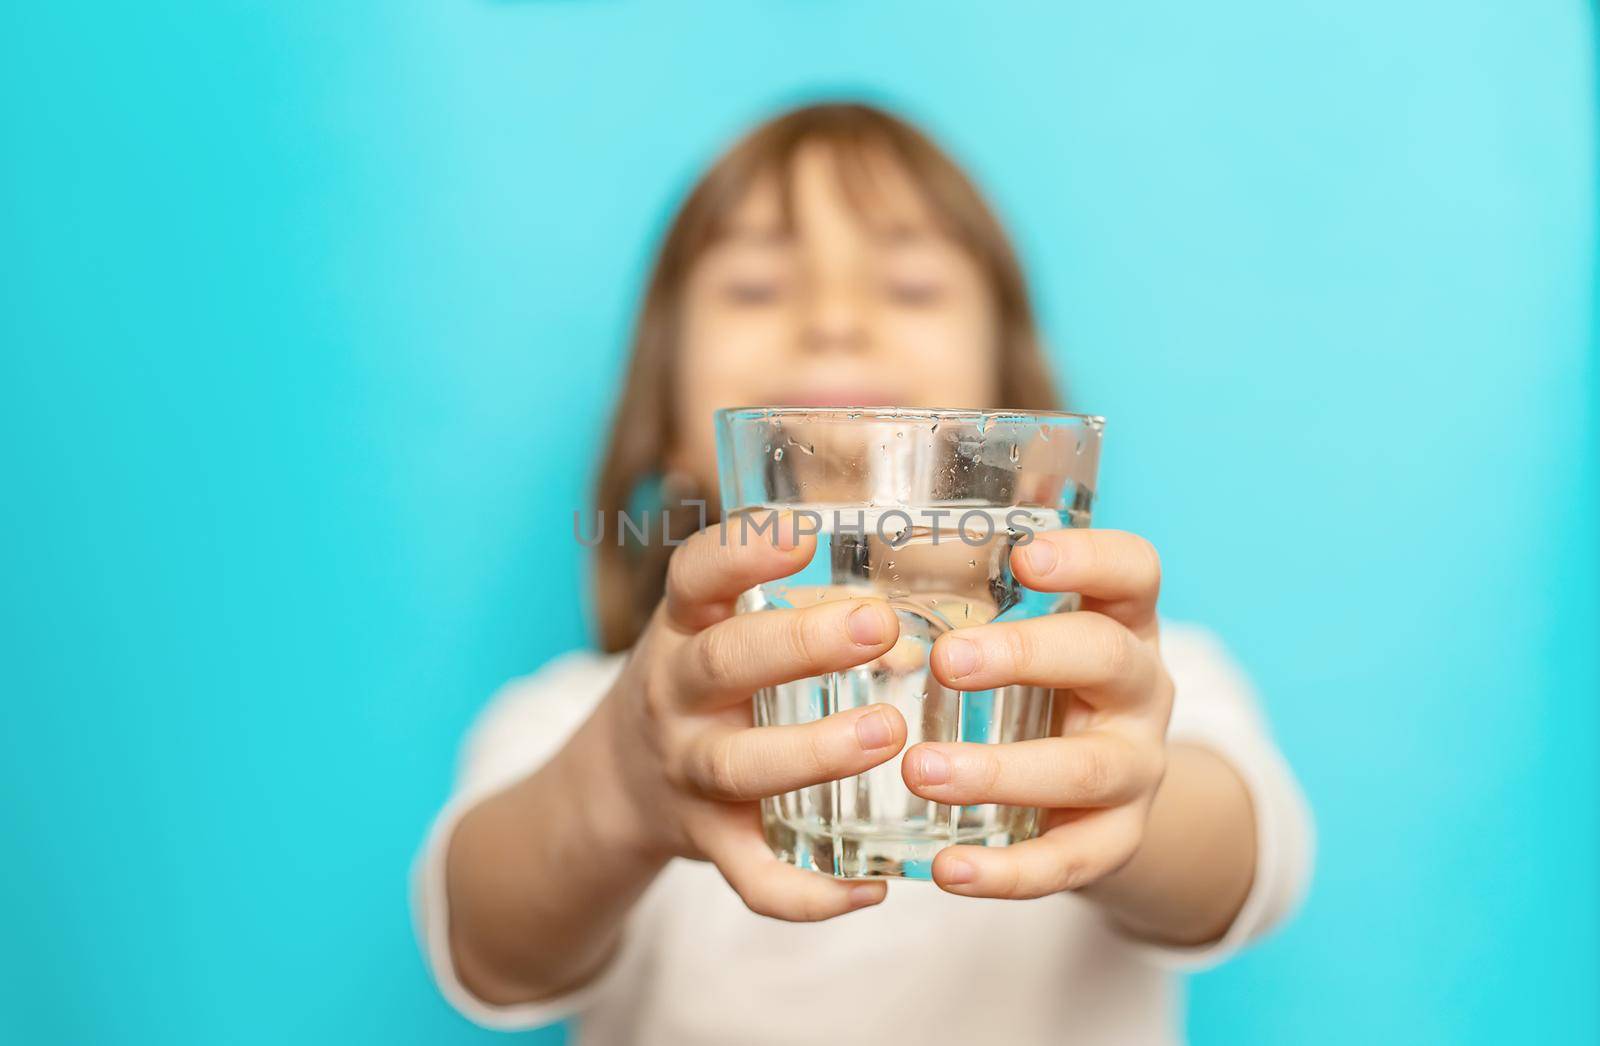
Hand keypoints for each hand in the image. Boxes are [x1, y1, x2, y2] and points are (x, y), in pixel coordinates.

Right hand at [600, 512, 906, 919]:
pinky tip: (872, 886)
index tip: (801, 534)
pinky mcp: (708, 842)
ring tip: (889, 733)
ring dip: (814, 752)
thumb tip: (938, 605)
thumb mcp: (724, 624)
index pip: (695, 574)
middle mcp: (674, 693)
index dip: (742, 551)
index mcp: (684, 625)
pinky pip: (752, 877)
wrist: (620, 781)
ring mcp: (688, 771)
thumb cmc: (708, 681)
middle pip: (725, 664)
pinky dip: (808, 892)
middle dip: (801, 645)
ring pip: (740, 768)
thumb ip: (808, 607)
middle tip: (879, 626)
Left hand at [901, 529, 1175, 898]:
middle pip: (1106, 658)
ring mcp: (1136, 767)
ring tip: (921, 770)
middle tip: (945, 661)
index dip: (1089, 558)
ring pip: (1085, 769)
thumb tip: (833, 560)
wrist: (1101, 792)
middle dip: (1025, 656)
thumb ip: (960, 599)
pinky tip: (949, 869)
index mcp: (1120, 619)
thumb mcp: (1023, 631)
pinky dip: (1006, 871)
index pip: (1134, 571)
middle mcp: (1140, 687)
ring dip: (1001, 771)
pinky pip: (1067, 862)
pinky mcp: (1115, 841)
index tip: (1025, 556)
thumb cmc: (1038, 684)